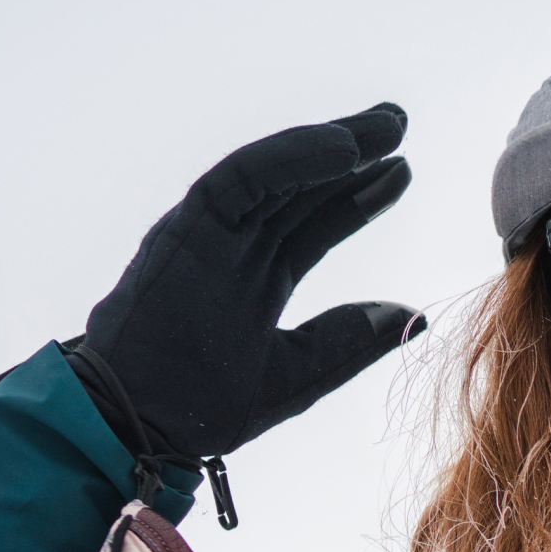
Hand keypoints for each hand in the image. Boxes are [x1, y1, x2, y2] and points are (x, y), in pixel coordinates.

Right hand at [83, 103, 426, 458]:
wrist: (137, 429)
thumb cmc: (199, 409)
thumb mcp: (300, 371)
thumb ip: (352, 340)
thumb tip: (413, 317)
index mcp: (255, 278)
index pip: (315, 222)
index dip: (360, 195)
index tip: (403, 171)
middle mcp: (233, 248)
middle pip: (300, 188)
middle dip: (351, 154)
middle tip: (398, 122)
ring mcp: (208, 234)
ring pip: (276, 173)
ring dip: (329, 145)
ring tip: (384, 126)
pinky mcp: (187, 227)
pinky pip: (244, 177)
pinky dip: (293, 158)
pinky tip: (342, 148)